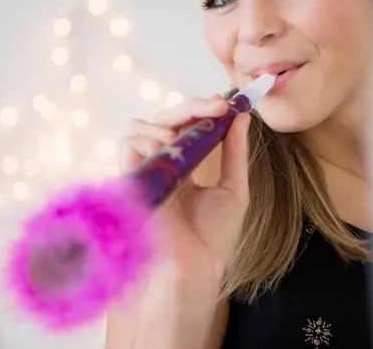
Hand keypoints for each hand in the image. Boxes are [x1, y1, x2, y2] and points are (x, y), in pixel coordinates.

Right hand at [123, 95, 250, 282]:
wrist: (195, 269)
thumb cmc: (213, 239)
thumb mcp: (234, 188)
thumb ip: (234, 152)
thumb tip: (242, 116)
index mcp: (184, 170)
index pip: (186, 129)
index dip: (202, 111)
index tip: (226, 104)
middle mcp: (161, 168)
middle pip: (164, 120)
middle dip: (191, 106)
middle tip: (218, 105)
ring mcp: (145, 172)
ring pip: (142, 125)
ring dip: (171, 120)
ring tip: (194, 133)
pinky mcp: (131, 178)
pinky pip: (129, 140)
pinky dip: (151, 134)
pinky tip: (172, 146)